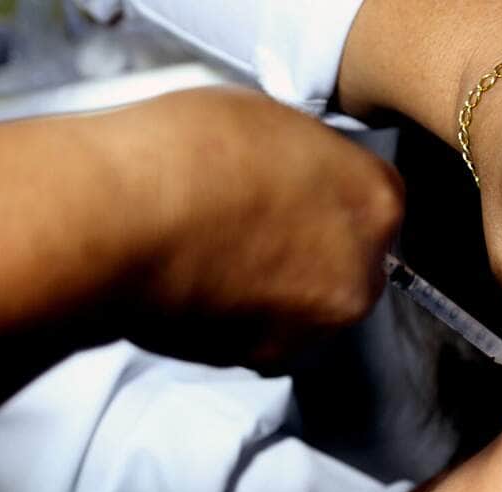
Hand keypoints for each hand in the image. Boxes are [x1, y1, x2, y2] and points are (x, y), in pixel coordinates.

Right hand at [0, 87, 402, 366]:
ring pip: (309, 309)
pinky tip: (200, 284)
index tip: (302, 196)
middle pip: (352, 265)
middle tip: (257, 229)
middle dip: (314, 252)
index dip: (335, 199)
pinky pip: (265, 336)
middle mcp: (360, 275)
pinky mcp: (264, 360)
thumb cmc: (189, 154)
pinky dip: (241, 318)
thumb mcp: (269, 121)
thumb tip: (298, 179)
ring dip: (280, 292)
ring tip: (220, 257)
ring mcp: (315, 326)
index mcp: (376, 204)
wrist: (122, 220)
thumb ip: (306, 161)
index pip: (379, 206)